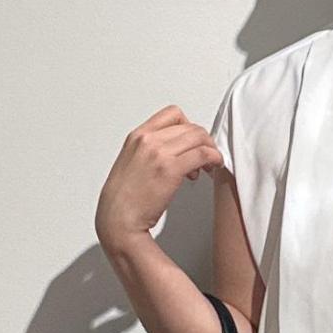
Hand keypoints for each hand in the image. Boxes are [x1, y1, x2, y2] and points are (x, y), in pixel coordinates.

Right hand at [95, 103, 223, 249]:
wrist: (118, 219)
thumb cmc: (125, 198)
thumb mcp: (132, 162)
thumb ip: (150, 150)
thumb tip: (174, 150)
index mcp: (138, 136)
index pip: (173, 114)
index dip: (189, 125)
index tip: (193, 140)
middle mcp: (148, 140)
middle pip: (190, 126)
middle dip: (203, 140)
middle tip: (206, 155)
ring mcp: (159, 153)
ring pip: (199, 137)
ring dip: (210, 150)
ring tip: (209, 165)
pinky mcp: (171, 169)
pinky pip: (203, 154)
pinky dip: (214, 158)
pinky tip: (213, 167)